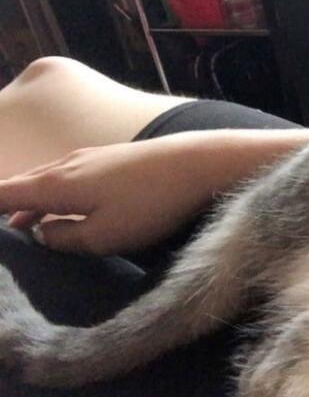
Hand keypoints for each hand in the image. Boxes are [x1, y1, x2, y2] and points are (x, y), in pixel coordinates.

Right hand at [0, 136, 231, 255]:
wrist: (199, 163)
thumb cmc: (151, 204)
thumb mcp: (103, 237)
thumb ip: (63, 239)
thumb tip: (40, 231)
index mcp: (54, 184)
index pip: (2, 194)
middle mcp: (66, 165)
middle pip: (22, 184)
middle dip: (4, 204)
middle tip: (2, 230)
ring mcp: (91, 158)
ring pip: (46, 179)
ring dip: (29, 200)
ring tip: (19, 223)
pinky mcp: (114, 159)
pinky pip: (69, 176)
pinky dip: (53, 191)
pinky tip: (63, 205)